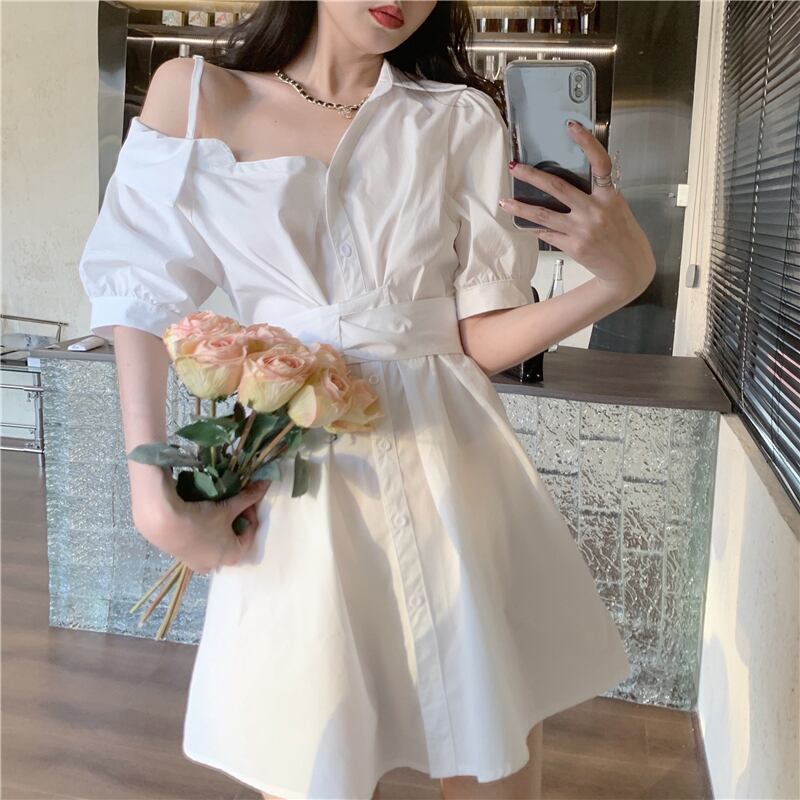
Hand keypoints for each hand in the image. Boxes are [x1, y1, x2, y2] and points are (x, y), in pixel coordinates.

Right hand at [131, 469, 271, 573]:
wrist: (163, 523)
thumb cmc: (202, 518)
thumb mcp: (228, 507)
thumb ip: (248, 496)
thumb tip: (266, 483)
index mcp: (233, 555)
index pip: (250, 531)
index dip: (250, 512)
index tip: (244, 498)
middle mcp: (217, 564)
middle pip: (234, 540)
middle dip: (234, 522)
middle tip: (231, 504)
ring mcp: (197, 563)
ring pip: (216, 544)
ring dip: (219, 528)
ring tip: (215, 510)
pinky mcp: (182, 558)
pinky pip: (199, 546)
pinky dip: (203, 534)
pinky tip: (198, 518)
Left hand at [498, 120, 655, 295]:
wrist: (628, 269)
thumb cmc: (623, 235)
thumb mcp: (618, 209)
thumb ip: (598, 196)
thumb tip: (570, 185)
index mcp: (609, 196)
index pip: (600, 163)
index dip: (586, 142)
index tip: (571, 126)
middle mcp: (595, 210)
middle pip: (558, 187)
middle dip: (532, 176)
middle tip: (514, 167)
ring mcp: (582, 229)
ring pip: (544, 214)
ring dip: (521, 207)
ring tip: (503, 202)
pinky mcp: (573, 246)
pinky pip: (547, 234)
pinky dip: (534, 228)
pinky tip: (521, 224)